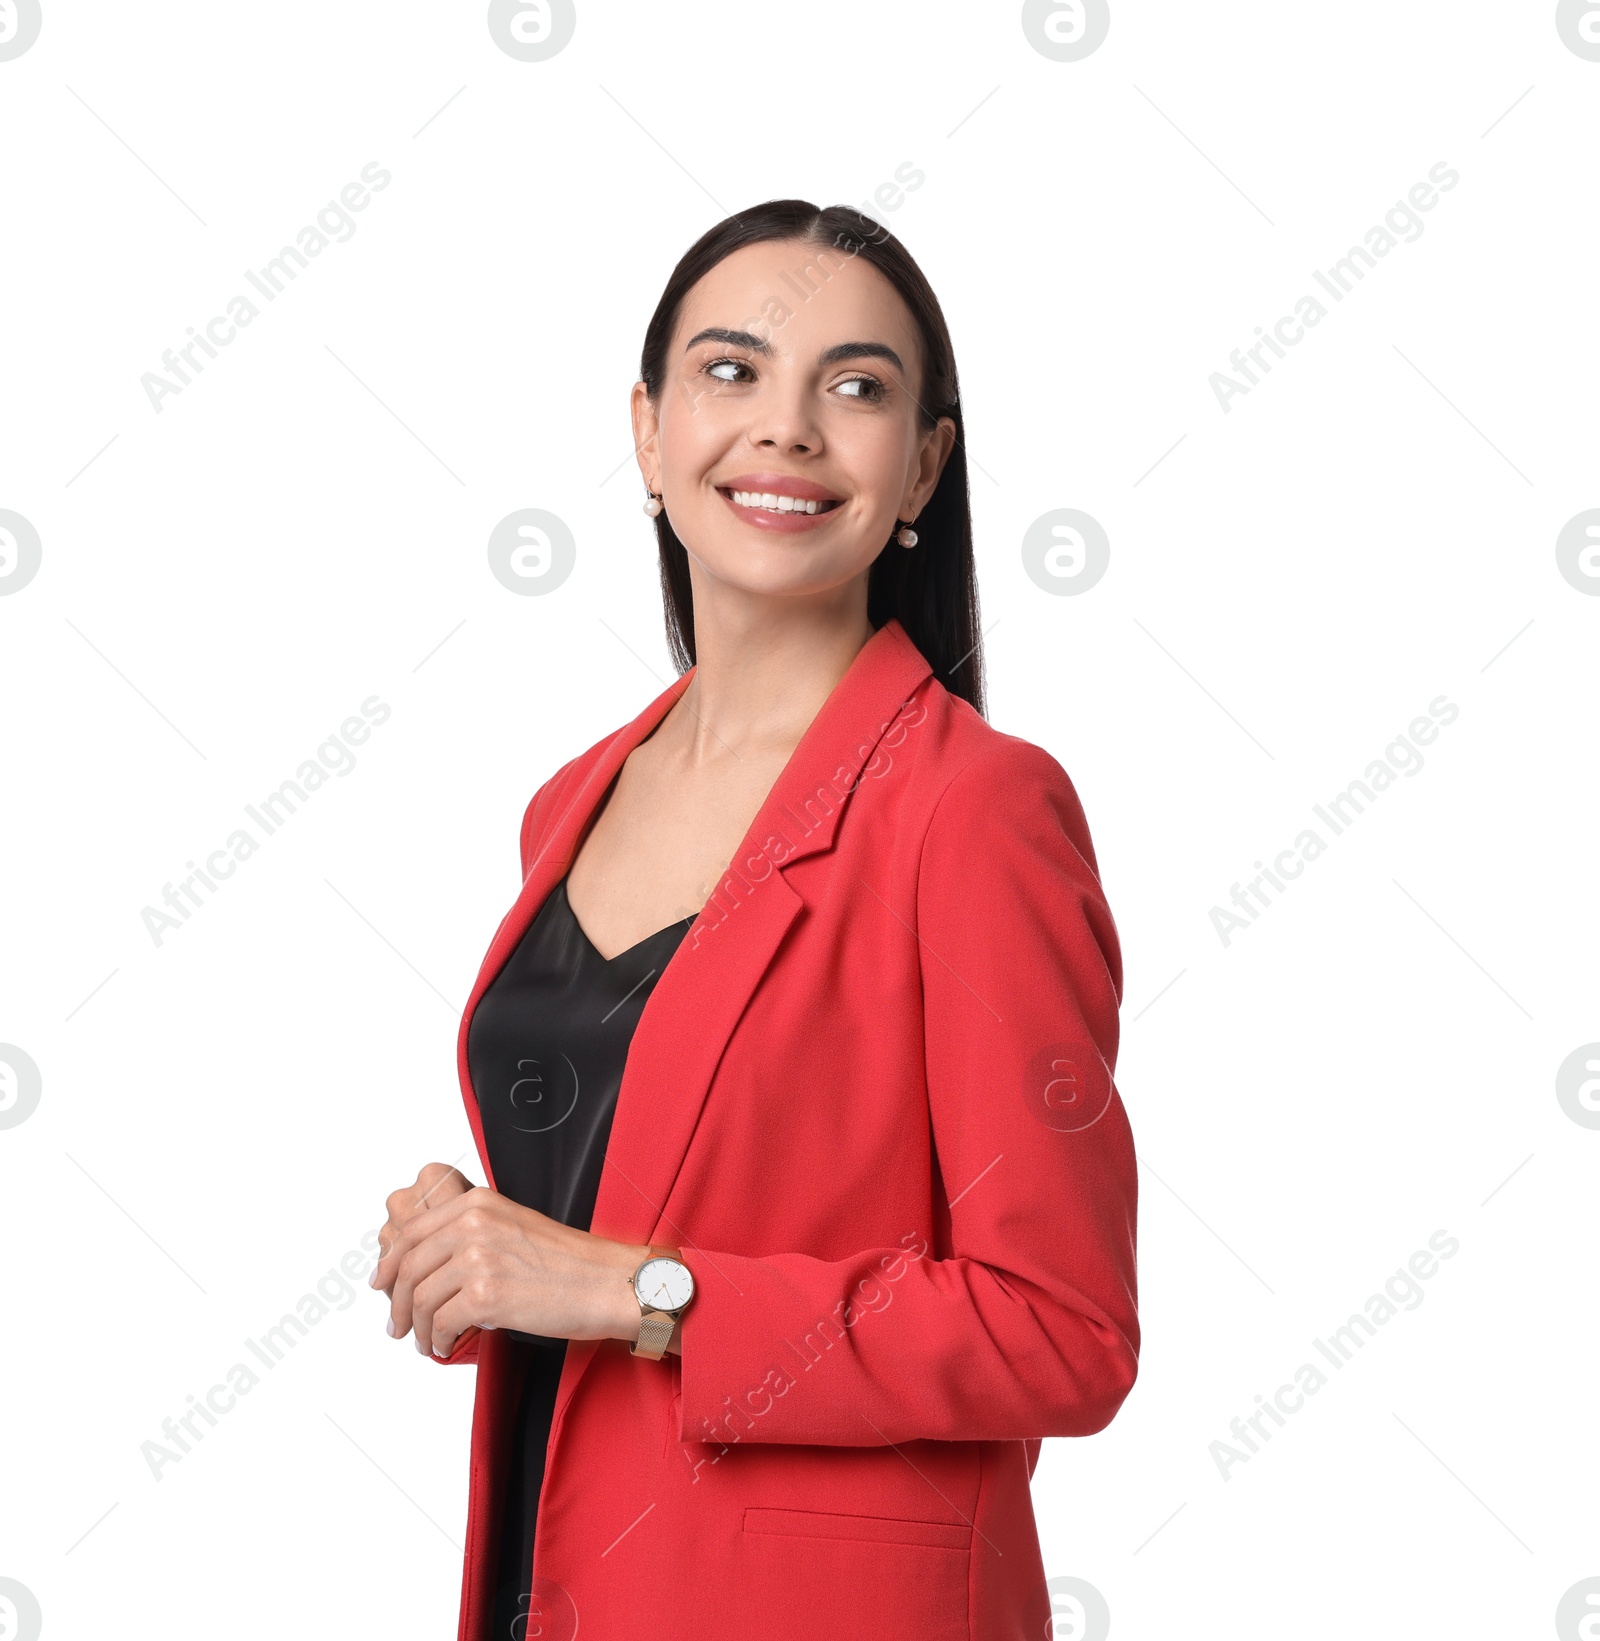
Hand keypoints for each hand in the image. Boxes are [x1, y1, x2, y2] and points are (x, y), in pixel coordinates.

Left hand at [373, 1183, 649, 1357]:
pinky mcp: (487, 1294)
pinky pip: (441, 1323)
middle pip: (408, 1266)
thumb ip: (472, 1234)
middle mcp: (474, 1223)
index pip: (412, 1231)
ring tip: (425, 1341)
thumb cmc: (568, 1262)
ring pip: (420, 1298)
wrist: (606, 1281)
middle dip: (397, 1302)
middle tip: (397, 1326)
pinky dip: (437, 1340)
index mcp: (478, 1202)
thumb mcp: (514, 1226)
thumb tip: (429, 1265)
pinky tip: (445, 1346)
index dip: (390, 1263)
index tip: (382, 1284)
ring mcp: (479, 1257)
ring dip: (417, 1327)